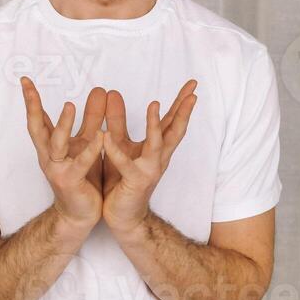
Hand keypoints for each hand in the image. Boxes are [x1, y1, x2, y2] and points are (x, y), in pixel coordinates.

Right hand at [21, 76, 107, 228]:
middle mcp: (49, 155)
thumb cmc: (81, 176)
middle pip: (36, 128)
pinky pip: (81, 163)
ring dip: (63, 124)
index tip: (25, 80)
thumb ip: (91, 119)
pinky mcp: (71, 181)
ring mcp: (57, 168)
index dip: (30, 100)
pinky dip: (91, 149)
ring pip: (56, 143)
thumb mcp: (86, 142)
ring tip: (70, 105)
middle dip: (31, 107)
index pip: (37, 119)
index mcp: (50, 146)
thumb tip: (98, 91)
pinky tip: (100, 136)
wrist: (79, 214)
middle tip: (28, 87)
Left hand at [101, 80, 197, 232]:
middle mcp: (158, 157)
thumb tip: (113, 93)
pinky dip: (116, 151)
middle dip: (184, 110)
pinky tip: (106, 137)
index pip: (172, 121)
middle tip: (193, 92)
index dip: (182, 102)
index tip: (192, 84)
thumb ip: (117, 121)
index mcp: (157, 148)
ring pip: (156, 145)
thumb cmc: (122, 179)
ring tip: (154, 105)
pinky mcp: (134, 182)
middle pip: (175, 130)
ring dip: (155, 125)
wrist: (123, 215)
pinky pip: (125, 165)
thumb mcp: (119, 143)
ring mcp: (149, 169)